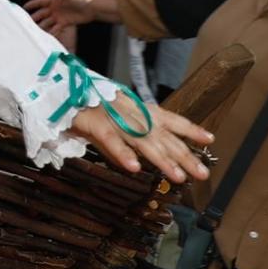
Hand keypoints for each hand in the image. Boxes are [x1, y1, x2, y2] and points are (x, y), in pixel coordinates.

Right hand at [27, 0, 94, 32]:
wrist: (92, 9)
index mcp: (54, 0)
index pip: (40, 2)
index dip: (32, 4)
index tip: (24, 7)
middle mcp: (54, 8)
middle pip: (41, 14)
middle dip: (34, 18)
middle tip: (27, 23)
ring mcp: (59, 16)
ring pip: (47, 22)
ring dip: (42, 26)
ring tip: (36, 32)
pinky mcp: (64, 23)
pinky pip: (56, 28)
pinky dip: (52, 32)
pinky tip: (48, 36)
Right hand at [69, 98, 210, 184]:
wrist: (57, 91)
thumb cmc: (87, 109)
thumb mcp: (113, 124)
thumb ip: (128, 143)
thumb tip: (140, 163)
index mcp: (138, 109)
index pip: (170, 118)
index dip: (189, 128)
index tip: (210, 139)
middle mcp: (131, 112)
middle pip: (162, 135)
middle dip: (184, 155)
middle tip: (202, 173)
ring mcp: (114, 116)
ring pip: (143, 140)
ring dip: (162, 159)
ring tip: (178, 176)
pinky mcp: (95, 123)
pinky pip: (112, 140)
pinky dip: (123, 153)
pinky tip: (134, 168)